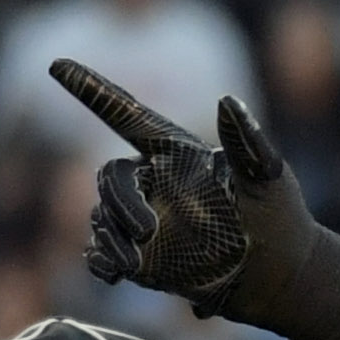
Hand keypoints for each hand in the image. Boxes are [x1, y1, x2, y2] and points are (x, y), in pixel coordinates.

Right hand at [47, 58, 339, 339]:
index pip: (129, 116)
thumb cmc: (281, 218)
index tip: (59, 63)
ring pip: (102, 218)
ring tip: (137, 262)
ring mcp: (144, 219)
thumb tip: (227, 99)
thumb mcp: (270, 179)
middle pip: (110, 177)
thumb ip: (248, 141)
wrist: (279, 276)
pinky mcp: (141, 257)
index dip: (94, 90)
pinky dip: (103, 261)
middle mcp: (154, 182)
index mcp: (177, 154)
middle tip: (147, 232)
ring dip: (112, 238)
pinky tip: (113, 272)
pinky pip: (102, 253)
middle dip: (119, 201)